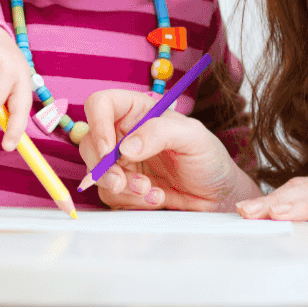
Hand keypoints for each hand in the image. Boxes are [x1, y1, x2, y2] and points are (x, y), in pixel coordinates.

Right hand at [79, 88, 259, 210]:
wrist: (217, 195)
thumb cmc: (209, 157)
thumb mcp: (193, 137)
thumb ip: (160, 133)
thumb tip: (126, 147)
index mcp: (137, 112)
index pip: (101, 105)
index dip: (97, 124)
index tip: (108, 150)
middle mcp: (124, 135)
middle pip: (89, 143)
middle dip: (103, 167)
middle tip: (121, 181)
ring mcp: (122, 163)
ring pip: (97, 174)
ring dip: (122, 187)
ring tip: (151, 190)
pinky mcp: (125, 188)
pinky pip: (112, 196)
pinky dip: (132, 201)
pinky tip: (157, 197)